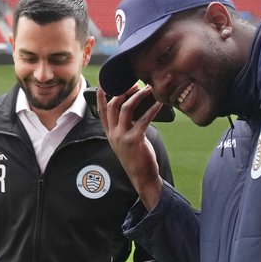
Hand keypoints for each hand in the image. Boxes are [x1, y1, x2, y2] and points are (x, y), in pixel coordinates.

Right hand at [97, 86, 165, 208]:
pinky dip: (153, 109)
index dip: (100, 97)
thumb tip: (137, 108)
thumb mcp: (126, 141)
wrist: (142, 177)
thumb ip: (126, 126)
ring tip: (147, 89)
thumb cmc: (137, 157)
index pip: (101, 111)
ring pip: (126, 109)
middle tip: (134, 84)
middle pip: (113, 106)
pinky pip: (144, 119)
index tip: (104, 84)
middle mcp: (113, 133)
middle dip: (122, 91)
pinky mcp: (134, 140)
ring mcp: (122, 137)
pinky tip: (159, 104)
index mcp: (110, 133)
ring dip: (138, 96)